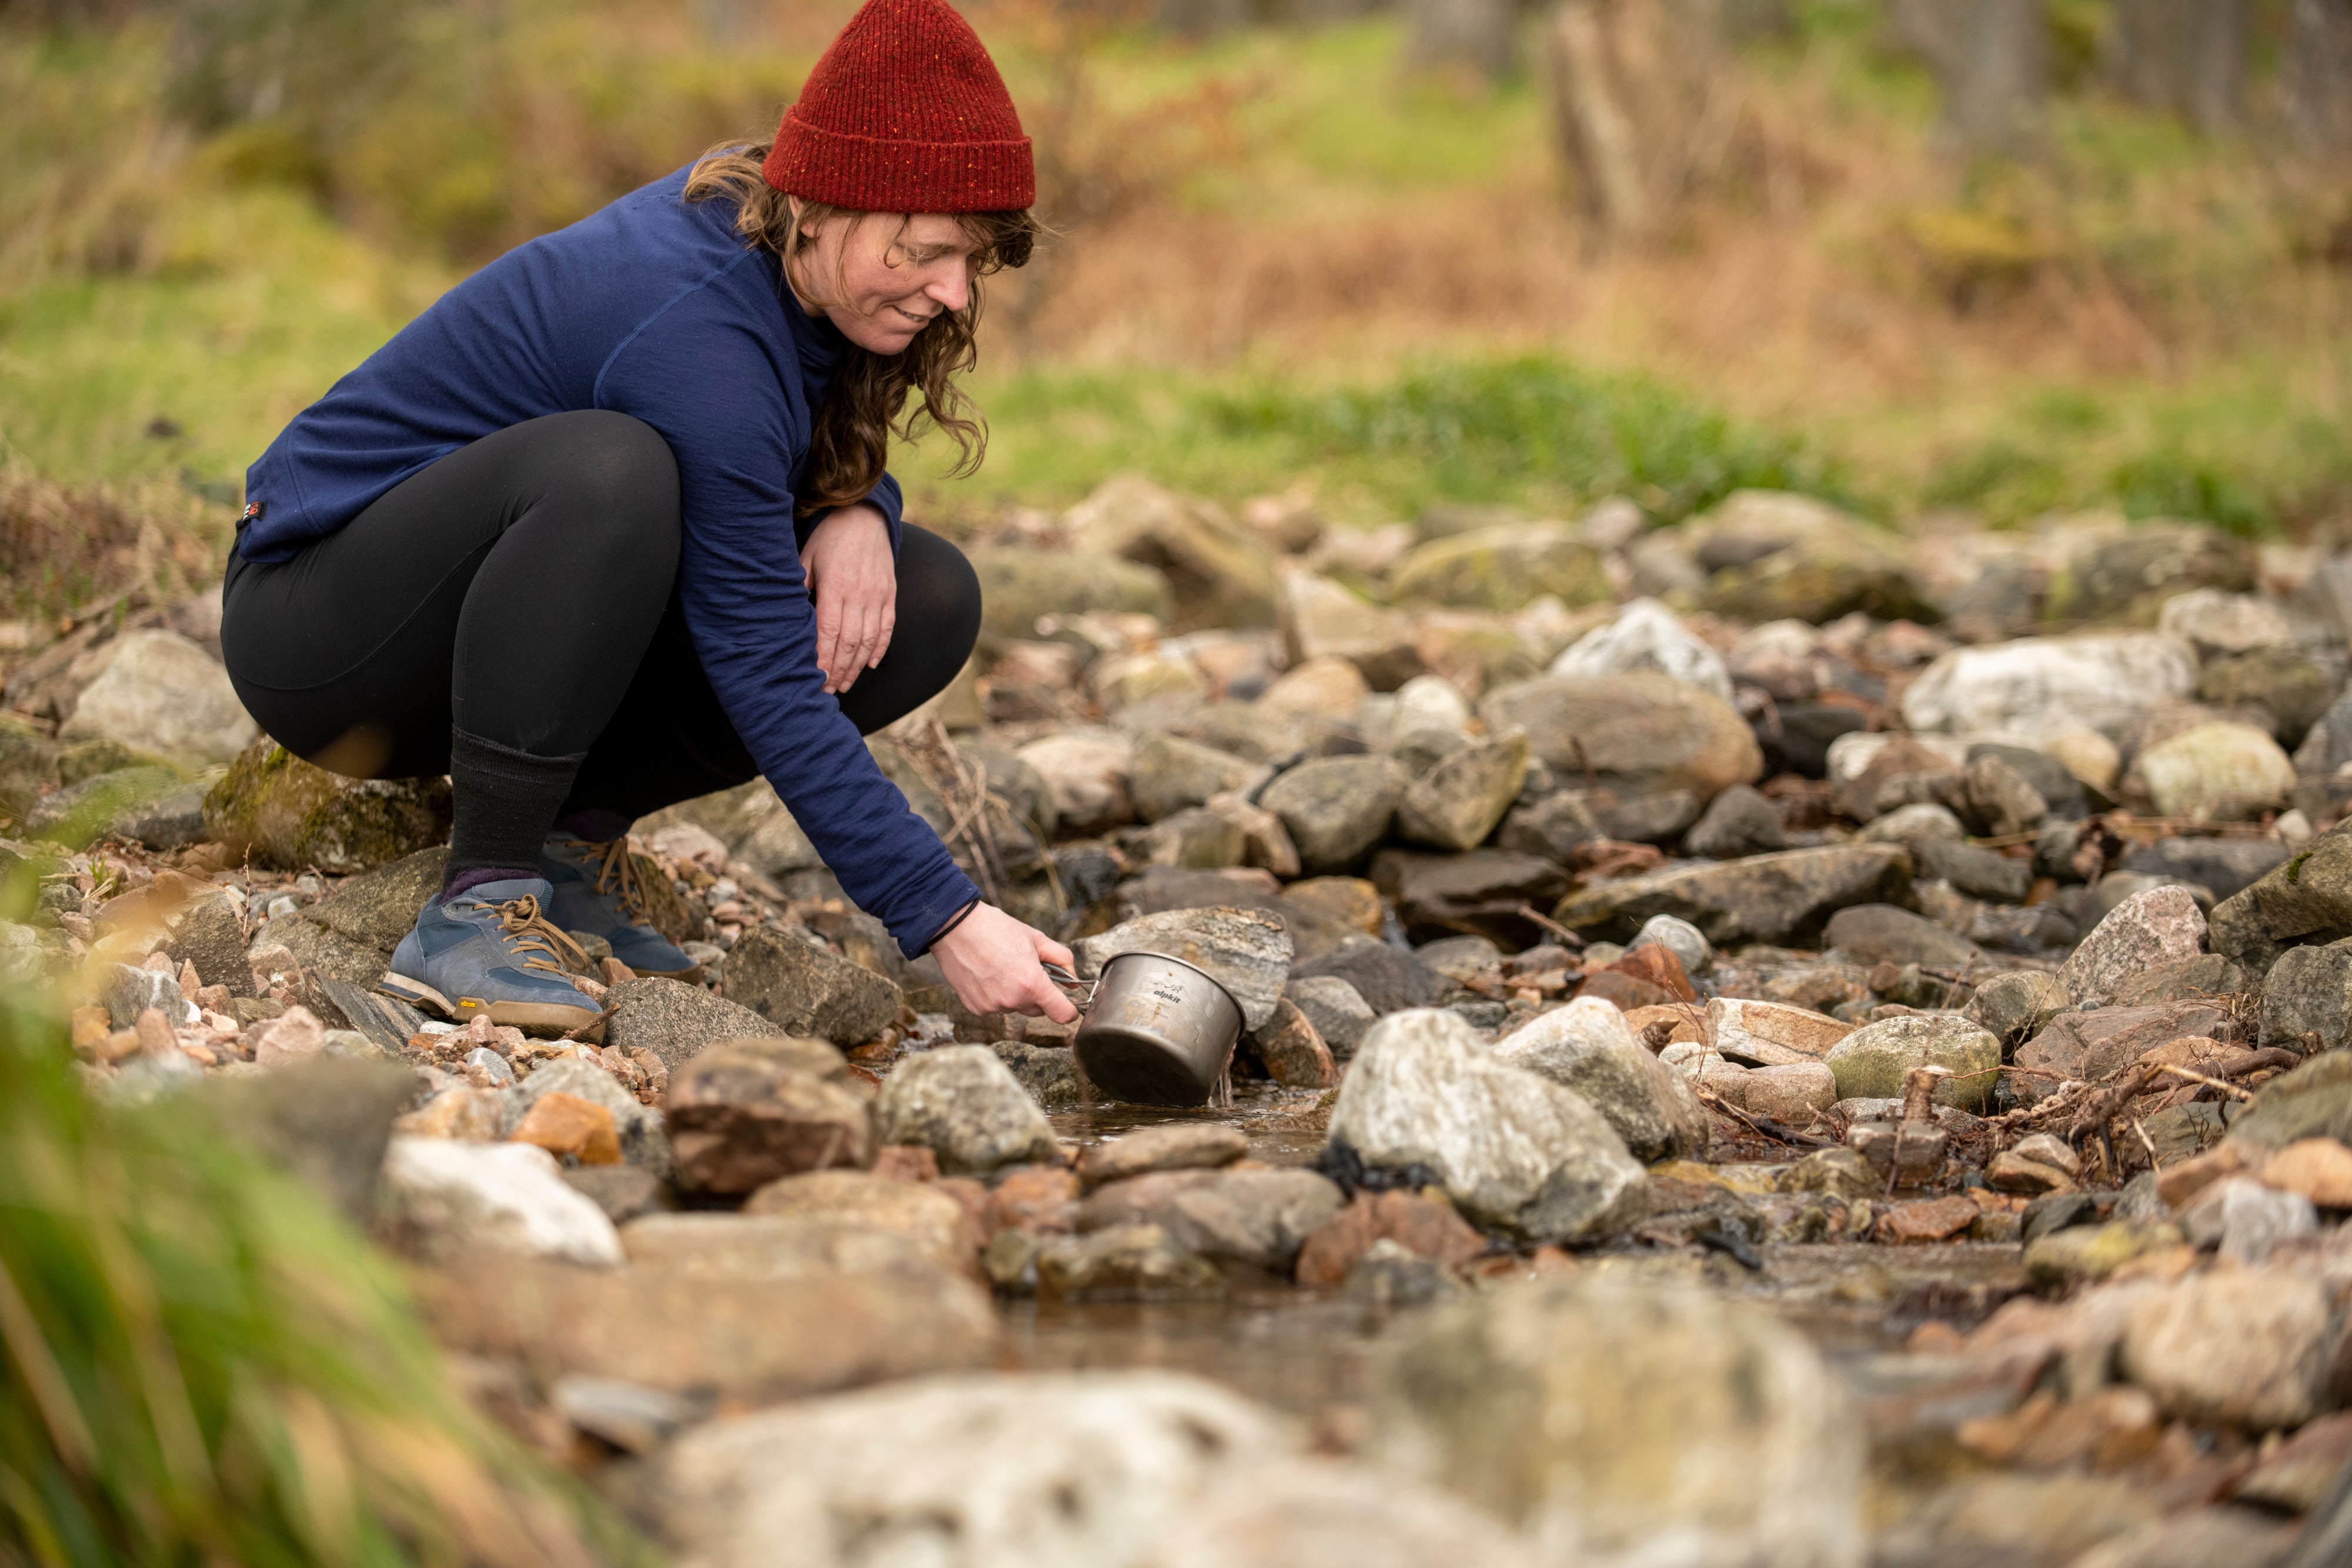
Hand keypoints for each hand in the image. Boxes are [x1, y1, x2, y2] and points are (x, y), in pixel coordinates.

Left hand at [802, 503, 895, 693]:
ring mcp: (878, 596)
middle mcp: (860, 594)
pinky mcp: (890, 594)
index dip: (823, 659)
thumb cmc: (829, 537)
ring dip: (857, 666)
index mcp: (836, 586)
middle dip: (839, 671)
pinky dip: (880, 649)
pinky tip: (870, 664)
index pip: (828, 632)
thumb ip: (799, 586)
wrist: (866, 516)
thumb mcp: (806, 557)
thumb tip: (787, 617)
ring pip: (870, 641)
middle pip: (850, 643)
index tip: (815, 680)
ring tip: (845, 685)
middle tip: (828, 691)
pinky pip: (888, 628)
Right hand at [930, 903, 1080, 1022]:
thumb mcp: (1036, 938)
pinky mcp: (975, 1008)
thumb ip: (1062, 960)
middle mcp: (1012, 1000)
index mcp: (1031, 983)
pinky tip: (987, 975)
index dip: (1070, 1010)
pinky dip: (995, 995)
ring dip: (1015, 994)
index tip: (1068, 1004)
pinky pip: (995, 1007)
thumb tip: (1074, 980)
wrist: (955, 928)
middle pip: (1038, 1010)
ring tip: (1002, 968)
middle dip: (1038, 994)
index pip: (1062, 1014)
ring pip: (1015, 1007)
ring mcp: (992, 1006)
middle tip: (1026, 969)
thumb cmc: (995, 929)